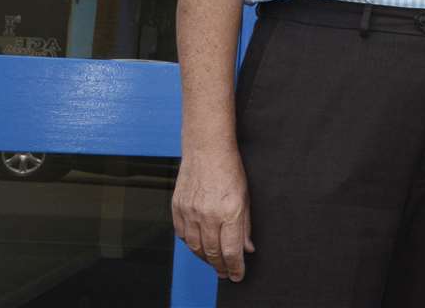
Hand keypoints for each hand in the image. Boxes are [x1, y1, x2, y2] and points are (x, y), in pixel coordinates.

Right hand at [171, 144, 254, 280]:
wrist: (206, 149)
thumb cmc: (230, 169)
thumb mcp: (246, 196)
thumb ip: (245, 225)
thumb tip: (247, 248)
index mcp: (229, 211)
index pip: (231, 250)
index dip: (235, 267)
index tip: (238, 276)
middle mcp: (208, 215)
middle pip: (212, 252)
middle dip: (220, 266)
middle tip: (225, 273)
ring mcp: (190, 212)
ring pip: (196, 247)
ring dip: (205, 258)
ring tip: (214, 262)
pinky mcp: (177, 208)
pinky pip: (183, 235)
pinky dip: (191, 244)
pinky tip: (199, 246)